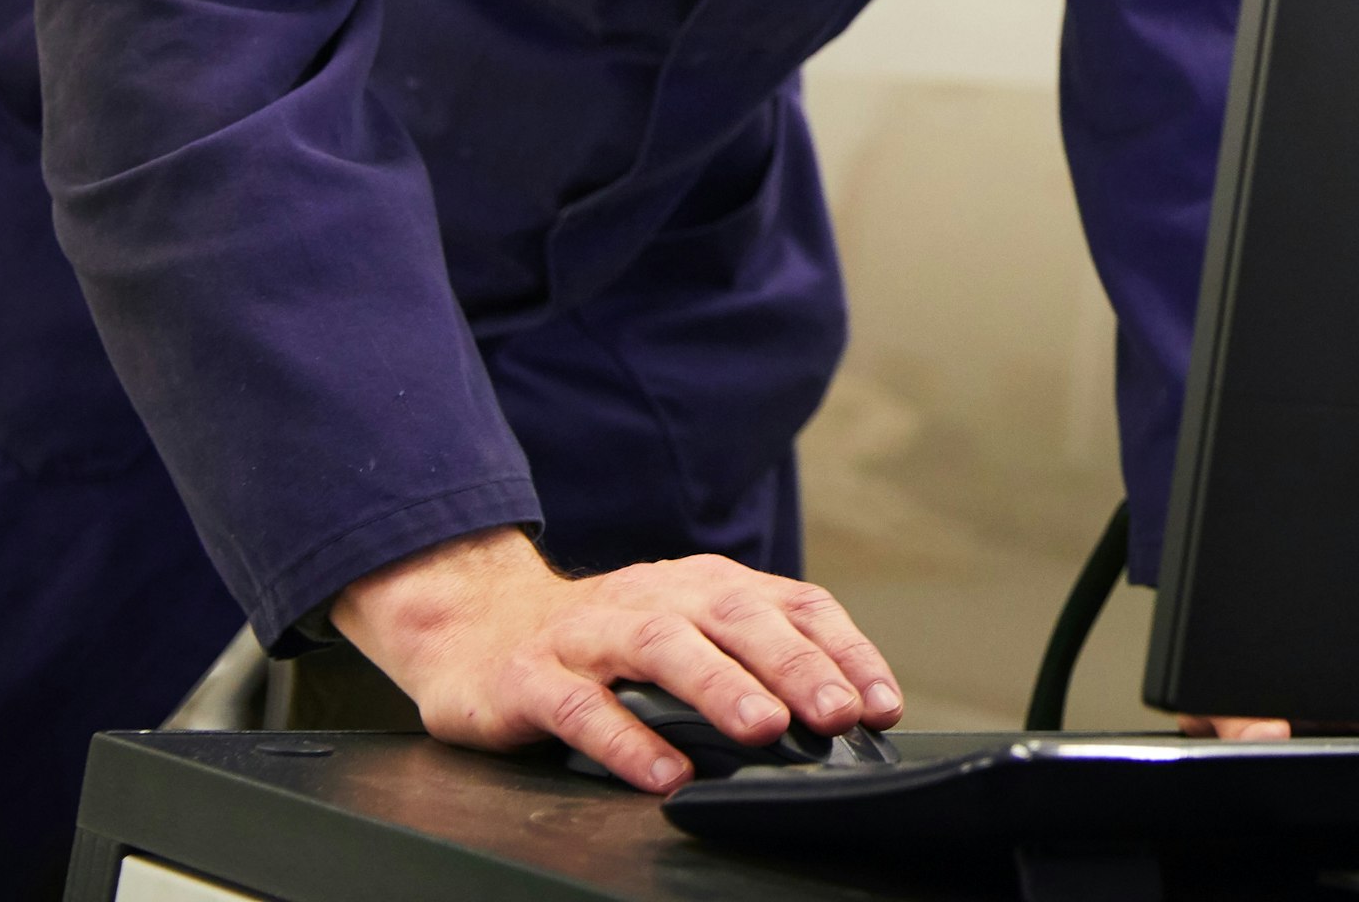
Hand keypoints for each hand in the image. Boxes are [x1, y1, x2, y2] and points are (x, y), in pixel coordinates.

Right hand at [332, 527, 904, 792]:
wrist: (476, 627)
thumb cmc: (606, 644)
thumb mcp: (689, 635)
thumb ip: (754, 663)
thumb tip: (843, 716)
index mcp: (707, 586)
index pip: (794, 606)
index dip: (844, 651)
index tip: (881, 704)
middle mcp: (657, 597)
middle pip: (738, 620)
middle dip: (795, 666)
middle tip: (837, 713)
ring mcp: (592, 634)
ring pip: (664, 648)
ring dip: (720, 686)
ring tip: (763, 728)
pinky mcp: (533, 677)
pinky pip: (582, 708)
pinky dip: (626, 741)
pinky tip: (662, 773)